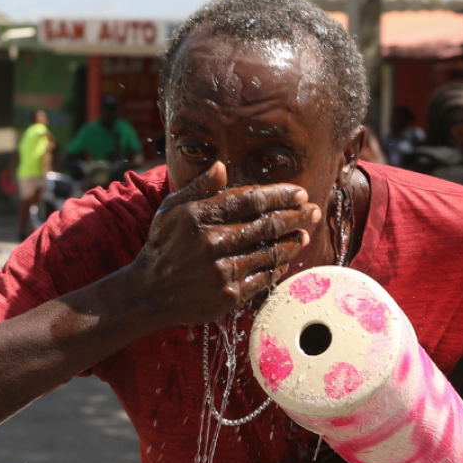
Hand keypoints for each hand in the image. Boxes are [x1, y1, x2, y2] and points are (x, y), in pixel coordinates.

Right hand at [131, 161, 319, 326]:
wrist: (149, 293)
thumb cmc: (164, 246)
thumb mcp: (171, 210)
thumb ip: (198, 187)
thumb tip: (222, 166)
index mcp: (199, 216)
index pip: (250, 199)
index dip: (280, 195)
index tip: (299, 193)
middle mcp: (212, 242)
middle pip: (266, 224)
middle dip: (296, 216)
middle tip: (313, 211)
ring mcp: (222, 271)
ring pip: (269, 252)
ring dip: (292, 242)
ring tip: (303, 235)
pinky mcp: (228, 295)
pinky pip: (263, 278)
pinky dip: (277, 268)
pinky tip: (284, 260)